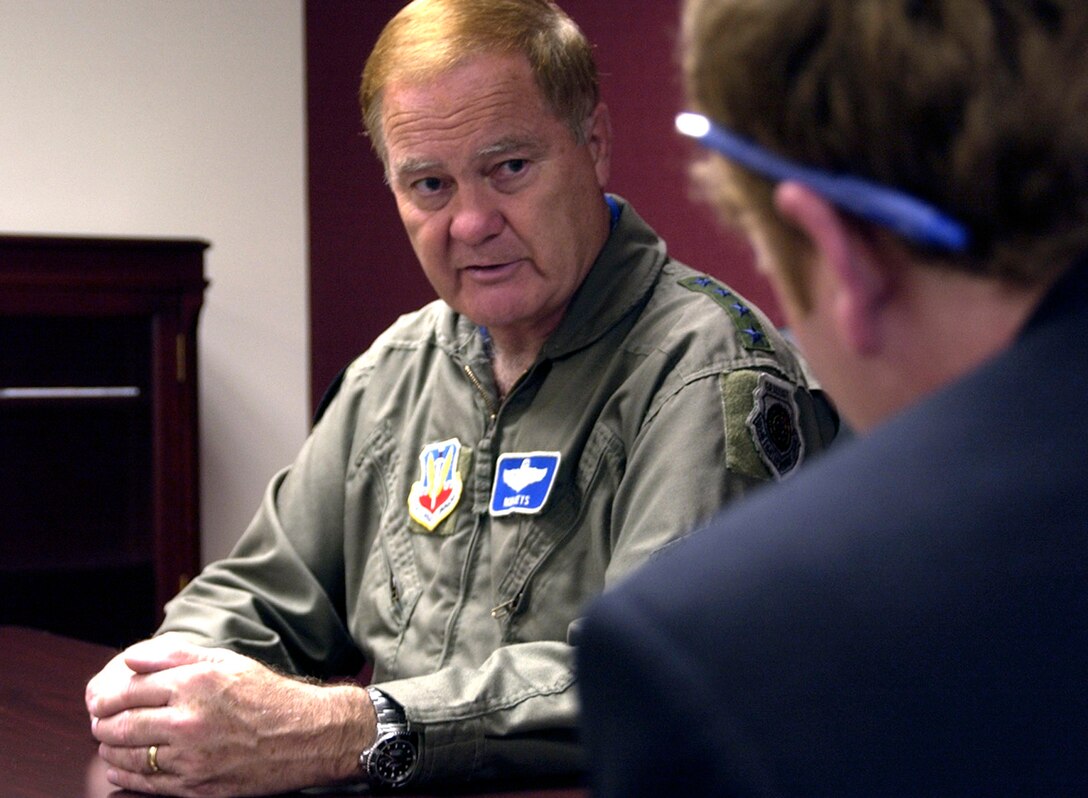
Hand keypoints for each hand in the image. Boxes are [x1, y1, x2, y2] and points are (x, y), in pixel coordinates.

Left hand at [85, 634, 374, 796]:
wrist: (307, 736)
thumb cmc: (268, 695)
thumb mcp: (227, 662)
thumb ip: (176, 656)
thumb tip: (131, 659)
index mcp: (194, 684)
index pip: (127, 691)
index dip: (106, 697)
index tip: (101, 701)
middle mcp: (188, 721)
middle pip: (119, 725)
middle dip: (103, 724)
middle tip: (101, 722)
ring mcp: (190, 758)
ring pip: (125, 757)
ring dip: (110, 750)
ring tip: (111, 743)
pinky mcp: (196, 786)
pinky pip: (144, 784)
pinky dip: (124, 774)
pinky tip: (123, 766)